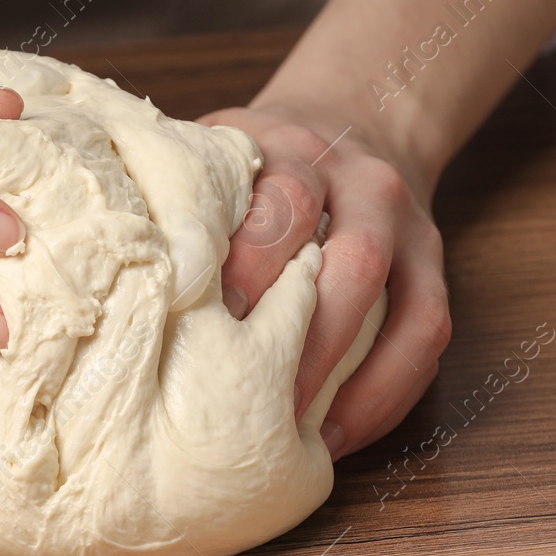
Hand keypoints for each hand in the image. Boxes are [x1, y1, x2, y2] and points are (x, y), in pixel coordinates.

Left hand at [200, 104, 450, 459]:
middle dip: (307, 336)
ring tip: (298, 437)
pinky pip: (428, 339)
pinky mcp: (433, 271)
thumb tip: (121, 290)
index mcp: (298, 153)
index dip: (254, 262)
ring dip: (353, 380)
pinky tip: (336, 436)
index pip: (287, 199)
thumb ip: (184, 206)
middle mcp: (366, 187)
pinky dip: (386, 395)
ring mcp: (410, 231)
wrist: (355, 118)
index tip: (212, 319)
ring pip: (408, 308)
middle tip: (253, 398)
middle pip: (357, 259)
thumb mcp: (218, 158)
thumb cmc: (260, 166)